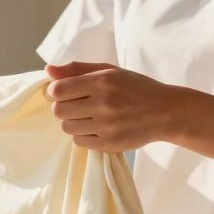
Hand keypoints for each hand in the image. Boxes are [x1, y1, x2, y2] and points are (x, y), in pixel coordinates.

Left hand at [44, 62, 182, 151]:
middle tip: (76, 105)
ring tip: (88, 116)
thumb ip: (78, 69)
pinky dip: (83, 135)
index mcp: (102, 81)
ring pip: (67, 127)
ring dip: (72, 122)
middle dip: (62, 107)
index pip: (59, 89)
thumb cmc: (136, 88)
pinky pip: (79, 141)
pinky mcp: (109, 143)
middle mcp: (103, 103)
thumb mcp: (110, 71)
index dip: (54, 91)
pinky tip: (96, 127)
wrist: (165, 112)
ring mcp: (106, 126)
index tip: (60, 92)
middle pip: (59, 110)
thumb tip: (48, 70)